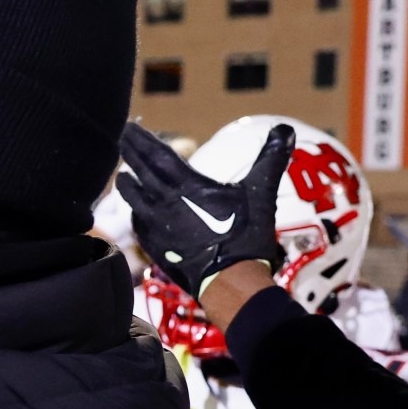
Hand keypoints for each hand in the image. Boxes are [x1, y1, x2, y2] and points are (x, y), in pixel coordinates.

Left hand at [118, 122, 294, 301]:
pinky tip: (136, 211)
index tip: (129, 127)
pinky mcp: (156, 247)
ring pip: (135, 200)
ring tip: (122, 174)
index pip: (158, 156)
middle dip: (130, 153)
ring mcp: (157, 228)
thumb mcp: (261, 193)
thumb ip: (271, 160)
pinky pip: (139, 225)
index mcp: (187, 187)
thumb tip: (286, 130)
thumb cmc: (245, 235)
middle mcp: (165, 204)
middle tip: (121, 138)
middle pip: (142, 173)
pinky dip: (135, 212)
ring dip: (127, 185)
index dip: (142, 140)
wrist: (230, 281)